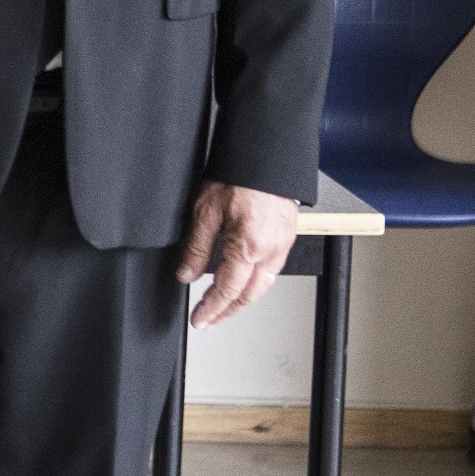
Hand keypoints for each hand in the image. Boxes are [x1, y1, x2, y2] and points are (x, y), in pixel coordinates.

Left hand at [177, 178, 298, 327]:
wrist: (266, 155)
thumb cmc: (239, 176)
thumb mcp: (206, 211)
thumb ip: (196, 248)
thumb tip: (187, 274)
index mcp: (248, 247)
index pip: (227, 290)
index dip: (211, 309)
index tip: (200, 319)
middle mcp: (270, 251)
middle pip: (249, 295)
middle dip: (228, 312)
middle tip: (210, 320)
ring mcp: (282, 245)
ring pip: (264, 285)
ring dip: (243, 300)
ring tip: (224, 306)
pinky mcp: (287, 237)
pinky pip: (272, 270)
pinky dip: (256, 283)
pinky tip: (245, 281)